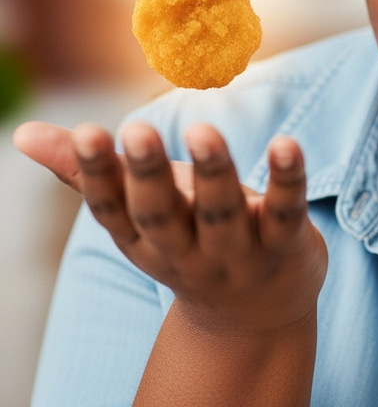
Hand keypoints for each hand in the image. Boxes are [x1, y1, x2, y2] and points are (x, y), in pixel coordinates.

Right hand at [13, 121, 327, 336]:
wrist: (259, 310)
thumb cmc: (191, 236)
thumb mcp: (141, 211)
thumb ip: (89, 172)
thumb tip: (22, 133)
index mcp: (144, 240)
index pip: (114, 211)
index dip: (99, 174)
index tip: (89, 132)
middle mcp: (186, 251)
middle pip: (162, 216)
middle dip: (148, 176)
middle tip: (137, 129)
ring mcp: (237, 253)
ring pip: (222, 216)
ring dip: (213, 175)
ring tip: (204, 132)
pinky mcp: (285, 243)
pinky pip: (285, 212)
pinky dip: (287, 180)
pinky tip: (287, 144)